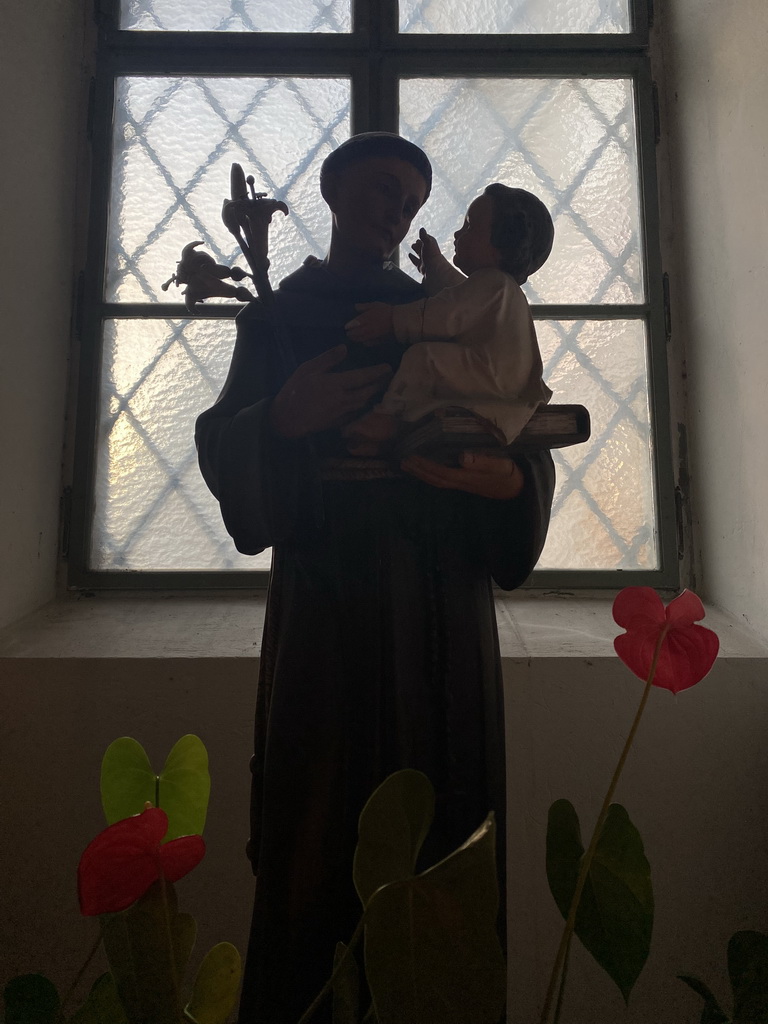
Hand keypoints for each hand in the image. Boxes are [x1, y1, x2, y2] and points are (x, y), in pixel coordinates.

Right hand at [269, 345, 391, 437]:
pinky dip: (363, 405)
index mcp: (336, 383)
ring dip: (374, 394)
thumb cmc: (295, 390)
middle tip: (389, 377)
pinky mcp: (339, 422)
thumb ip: (328, 358)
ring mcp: (342, 412)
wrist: (287, 418)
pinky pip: (356, 412)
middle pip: (368, 391)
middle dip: (380, 384)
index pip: (363, 377)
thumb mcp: (308, 368)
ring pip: (364, 402)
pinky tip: (365, 401)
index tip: (387, 367)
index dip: (377, 372)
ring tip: (380, 387)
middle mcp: (343, 399)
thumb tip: (345, 348)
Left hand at [345, 303, 394, 344]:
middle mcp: (369, 327)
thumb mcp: (375, 305)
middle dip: (351, 334)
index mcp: (367, 317)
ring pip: (362, 338)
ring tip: (353, 338)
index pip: (355, 323)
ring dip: (356, 339)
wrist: (399, 320)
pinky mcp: (379, 340)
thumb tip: (355, 306)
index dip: (349, 326)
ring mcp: (373, 335)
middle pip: (357, 332)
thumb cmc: (387, 311)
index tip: (346, 327)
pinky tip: (364, 342)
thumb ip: (365, 307)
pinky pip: (369, 343)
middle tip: (348, 334)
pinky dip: (365, 343)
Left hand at [400, 452, 524, 499]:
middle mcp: (462, 482)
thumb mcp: (501, 465)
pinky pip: (443, 479)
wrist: (519, 489)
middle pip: (435, 479)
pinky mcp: (465, 483)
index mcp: (468, 477)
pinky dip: (431, 474)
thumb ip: (483, 461)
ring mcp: (463, 484)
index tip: (412, 457)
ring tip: (407, 465)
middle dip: (418, 471)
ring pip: (437, 481)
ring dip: (421, 474)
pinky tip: (425, 469)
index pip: (442, 472)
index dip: (426, 466)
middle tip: (402, 460)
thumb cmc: (510, 474)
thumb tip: (462, 457)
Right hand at [408, 227, 440, 274]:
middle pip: (423, 246)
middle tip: (415, 242)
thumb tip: (422, 228)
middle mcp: (428, 252)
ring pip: (419, 253)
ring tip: (412, 246)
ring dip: (416, 249)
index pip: (427, 239)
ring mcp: (424, 259)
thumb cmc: (431, 254)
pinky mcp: (421, 266)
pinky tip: (409, 254)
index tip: (420, 235)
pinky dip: (412, 257)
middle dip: (419, 243)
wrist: (433, 268)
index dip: (423, 237)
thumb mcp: (427, 242)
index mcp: (431, 245)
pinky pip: (415, 260)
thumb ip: (423, 235)